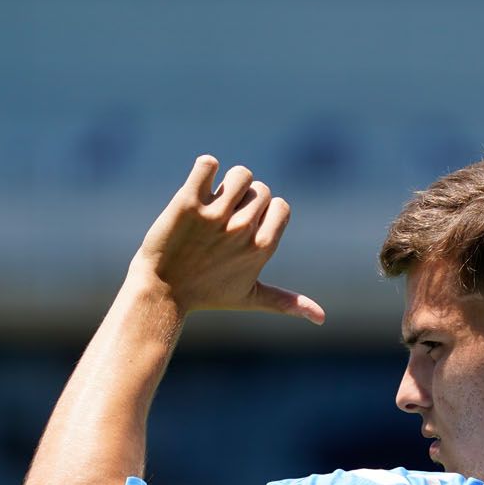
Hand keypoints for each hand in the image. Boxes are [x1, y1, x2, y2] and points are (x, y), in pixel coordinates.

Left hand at [129, 155, 324, 322]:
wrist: (161, 291)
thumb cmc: (206, 295)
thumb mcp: (250, 298)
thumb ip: (287, 302)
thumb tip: (322, 319)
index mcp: (262, 248)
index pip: (280, 205)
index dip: (264, 211)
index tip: (244, 227)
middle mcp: (242, 231)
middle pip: (260, 188)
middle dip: (244, 198)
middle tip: (222, 220)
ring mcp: (215, 216)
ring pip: (240, 174)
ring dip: (227, 181)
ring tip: (211, 201)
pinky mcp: (188, 203)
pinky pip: (207, 165)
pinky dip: (204, 168)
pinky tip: (198, 186)